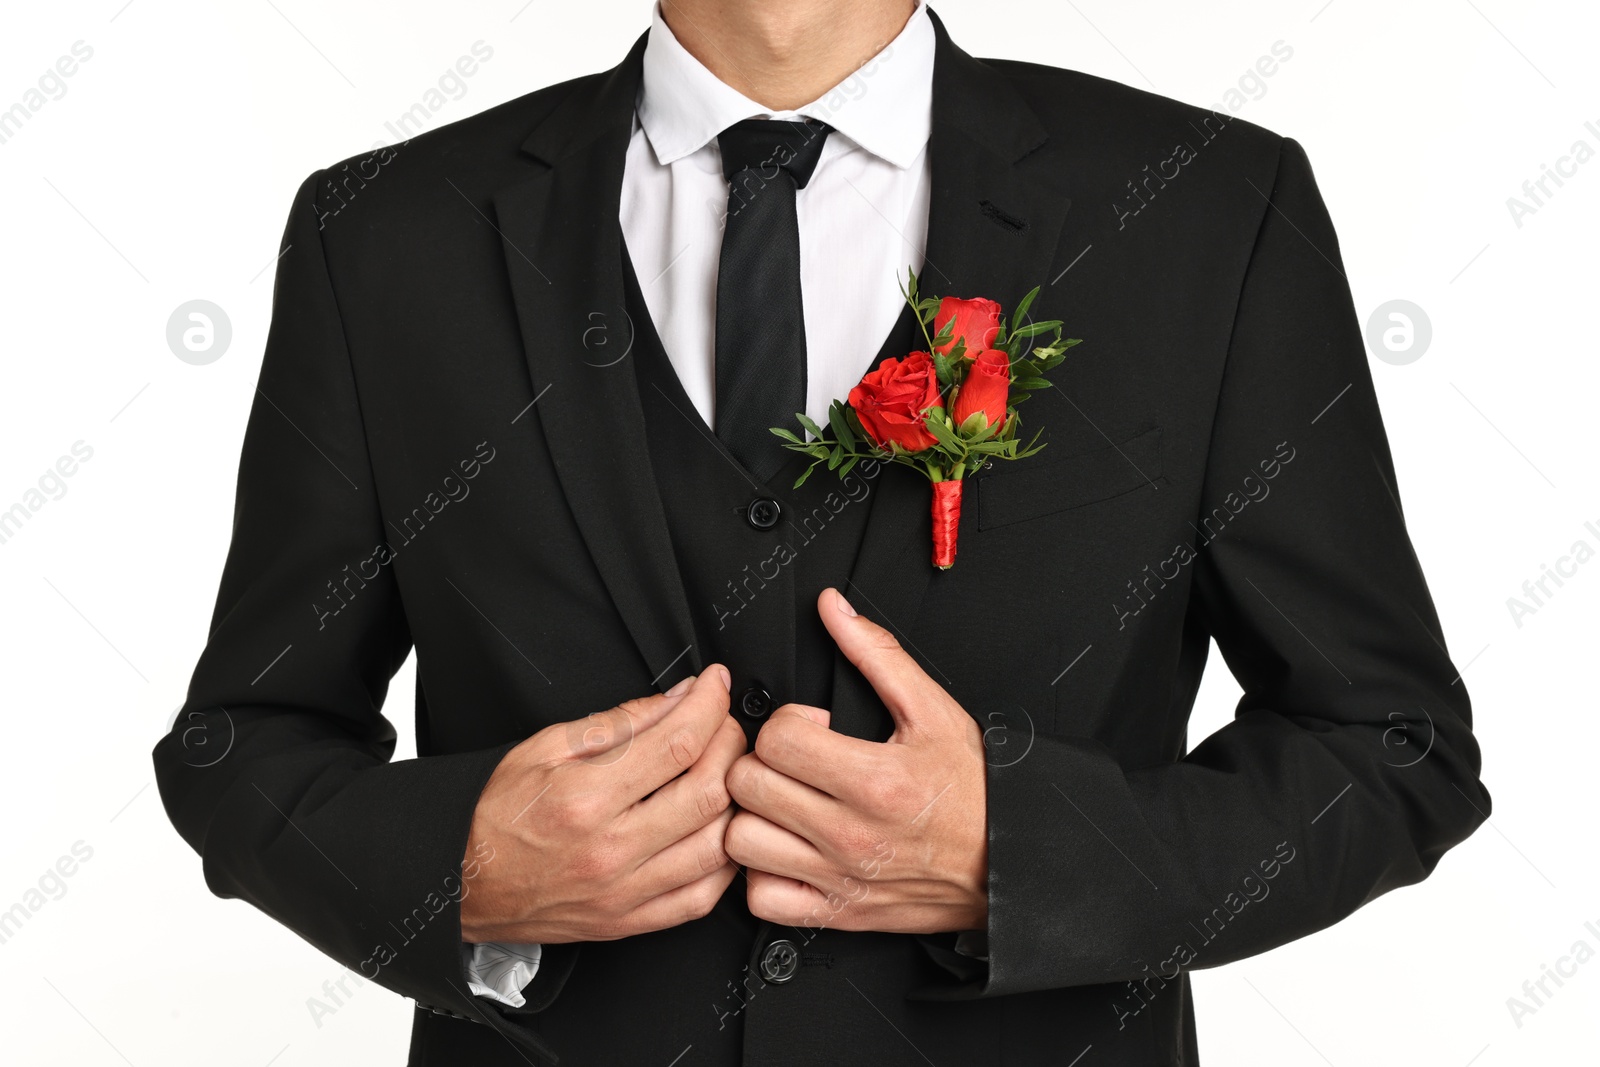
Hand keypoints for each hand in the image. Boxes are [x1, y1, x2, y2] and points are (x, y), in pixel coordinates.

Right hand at [460, 666, 745, 943]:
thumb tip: (677, 700)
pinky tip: (717, 830)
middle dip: (730, 744)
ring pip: (718, 845)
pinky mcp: (629, 923)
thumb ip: (619, 722)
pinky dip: (725, 860)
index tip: (716, 685)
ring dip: (736, 801)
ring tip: (723, 773)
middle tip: (722, 724)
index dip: (710, 705)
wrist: (461, 883)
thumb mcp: (545, 747)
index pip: (677, 744)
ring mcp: (624, 893)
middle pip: (710, 792)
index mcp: (586, 799)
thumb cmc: (495, 815)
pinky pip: (702, 897)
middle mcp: (611, 850)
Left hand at [725, 588, 987, 933]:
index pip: (778, 740)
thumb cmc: (976, 792)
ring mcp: (839, 877)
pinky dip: (761, 874)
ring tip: (781, 802)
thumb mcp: (934, 711)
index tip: (811, 727)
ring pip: (741, 842)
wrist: (1010, 861)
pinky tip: (784, 848)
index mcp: (874, 780)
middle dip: (761, 760)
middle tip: (790, 760)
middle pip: (748, 786)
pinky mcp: (836, 913)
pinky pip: (761, 899)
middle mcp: (850, 833)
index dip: (787, 722)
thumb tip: (833, 610)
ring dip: (752, 816)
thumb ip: (877, 655)